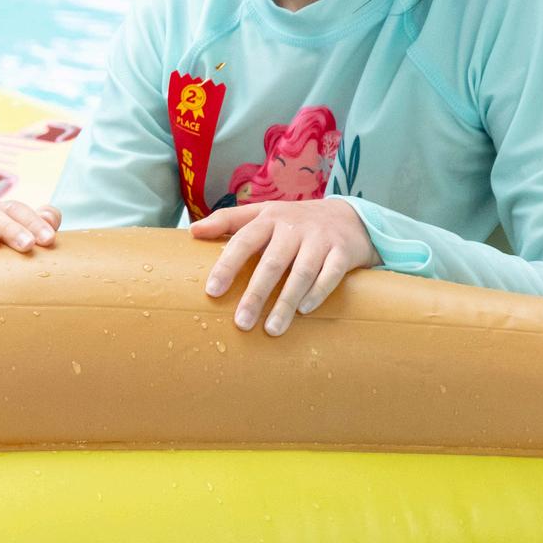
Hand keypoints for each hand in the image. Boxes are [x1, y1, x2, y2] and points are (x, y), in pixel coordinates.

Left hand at [192, 198, 375, 334]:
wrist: (349, 217)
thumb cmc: (295, 221)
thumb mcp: (263, 213)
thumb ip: (228, 221)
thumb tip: (193, 231)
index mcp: (270, 218)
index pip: (243, 240)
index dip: (227, 266)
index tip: (212, 292)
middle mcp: (294, 227)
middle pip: (271, 263)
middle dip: (255, 295)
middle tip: (241, 323)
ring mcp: (320, 239)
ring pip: (301, 273)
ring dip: (285, 303)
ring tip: (271, 329)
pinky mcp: (343, 252)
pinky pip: (330, 274)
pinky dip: (318, 292)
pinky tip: (305, 311)